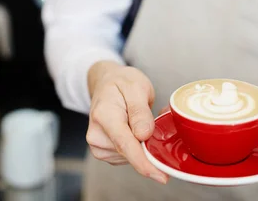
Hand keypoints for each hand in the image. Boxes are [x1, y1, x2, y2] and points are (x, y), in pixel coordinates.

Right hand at [86, 61, 167, 183]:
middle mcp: (97, 135)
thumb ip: (140, 111)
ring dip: (143, 144)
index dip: (143, 163)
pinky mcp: (105, 152)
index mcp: (104, 115)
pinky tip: (135, 129)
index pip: (125, 144)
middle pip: (130, 152)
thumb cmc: (121, 83)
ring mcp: (99, 146)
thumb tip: (143, 135)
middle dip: (149, 144)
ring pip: (132, 156)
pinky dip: (138, 146)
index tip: (160, 175)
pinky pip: (129, 155)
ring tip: (140, 120)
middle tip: (154, 119)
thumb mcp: (136, 86)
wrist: (106, 83)